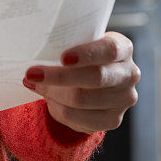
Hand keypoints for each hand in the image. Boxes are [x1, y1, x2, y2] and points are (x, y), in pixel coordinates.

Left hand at [22, 32, 140, 134]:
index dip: (87, 54)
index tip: (62, 57)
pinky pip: (80, 120)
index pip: (109, 50)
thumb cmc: (83, 52)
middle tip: (31, 73)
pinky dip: (59, 109)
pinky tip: (48, 99)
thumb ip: (68, 42)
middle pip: (95, 78)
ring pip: (83, 100)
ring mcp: (123, 99)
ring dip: (52, 93)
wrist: (94, 76)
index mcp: (123, 47)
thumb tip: (37, 49)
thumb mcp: (81, 41)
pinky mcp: (113, 120)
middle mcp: (129, 74)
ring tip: (33, 84)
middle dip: (59, 76)